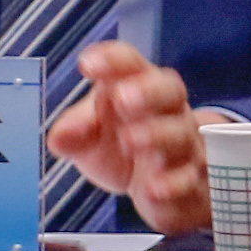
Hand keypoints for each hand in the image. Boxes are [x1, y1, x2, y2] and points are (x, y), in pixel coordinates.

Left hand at [42, 44, 210, 235]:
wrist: (159, 190)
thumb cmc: (120, 147)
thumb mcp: (90, 137)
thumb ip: (73, 131)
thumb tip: (61, 135)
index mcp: (139, 87)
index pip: (130, 63)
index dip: (112, 60)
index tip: (87, 65)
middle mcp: (168, 111)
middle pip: (169, 90)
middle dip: (148, 92)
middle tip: (122, 99)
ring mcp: (184, 146)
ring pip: (180, 134)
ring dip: (157, 135)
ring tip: (129, 140)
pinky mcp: (190, 181)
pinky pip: (187, 180)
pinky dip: (172, 184)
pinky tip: (153, 189)